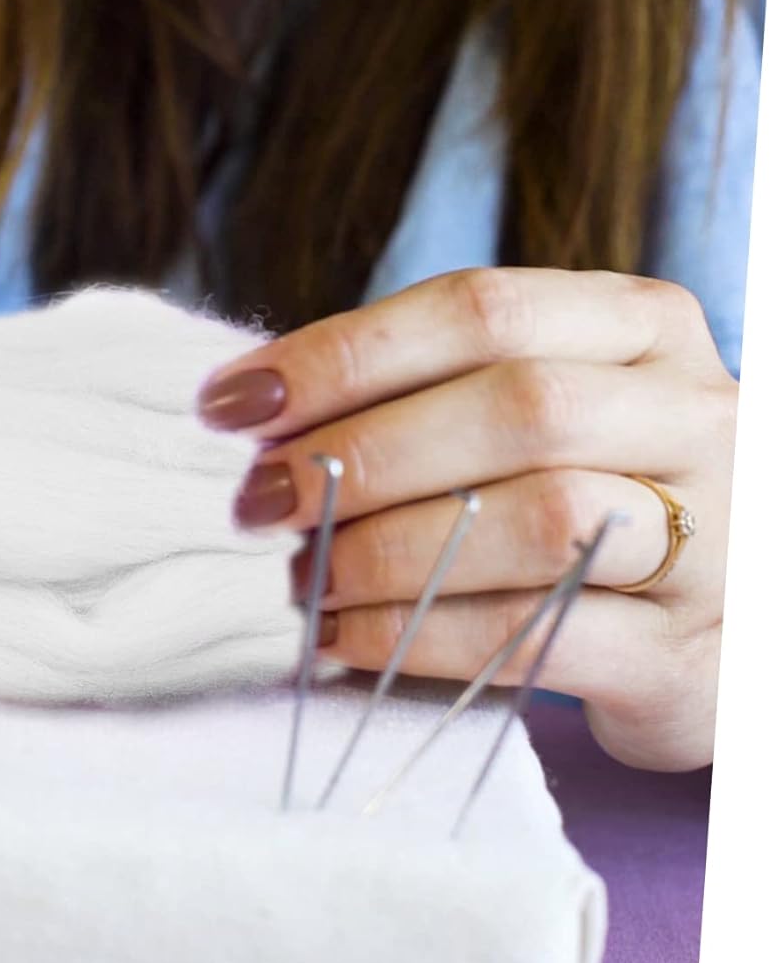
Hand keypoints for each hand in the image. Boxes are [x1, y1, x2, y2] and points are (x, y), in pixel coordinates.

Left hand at [198, 268, 735, 771]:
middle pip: (514, 407)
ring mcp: (714, 536)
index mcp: (643, 329)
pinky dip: (421, 635)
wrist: (729, 628)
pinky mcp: (688, 652)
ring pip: (537, 519)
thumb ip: (431, 391)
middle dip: (359, 455)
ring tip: (301, 577)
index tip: (234, 404)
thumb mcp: (545, 414)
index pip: (482, 310)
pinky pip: (539, 634)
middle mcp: (696, 415)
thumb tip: (259, 411)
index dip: (343, 354)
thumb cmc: (596, 496)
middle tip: (258, 502)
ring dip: (387, 550)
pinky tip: (346, 638)